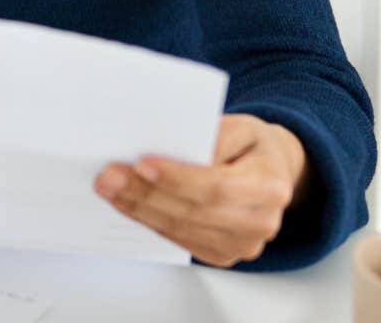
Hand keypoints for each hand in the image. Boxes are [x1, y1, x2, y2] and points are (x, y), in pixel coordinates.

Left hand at [94, 112, 309, 266]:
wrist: (271, 172)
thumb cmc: (251, 146)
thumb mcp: (241, 126)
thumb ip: (214, 136)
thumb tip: (173, 148)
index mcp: (270, 186)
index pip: (218, 187)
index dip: (178, 179)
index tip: (141, 164)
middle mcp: (261, 222)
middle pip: (194, 212)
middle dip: (146, 194)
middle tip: (109, 176)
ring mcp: (241, 244)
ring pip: (181, 229)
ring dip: (139, 209)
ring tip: (109, 188)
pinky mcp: (221, 255)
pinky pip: (179, 240)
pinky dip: (149, 220)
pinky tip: (126, 203)